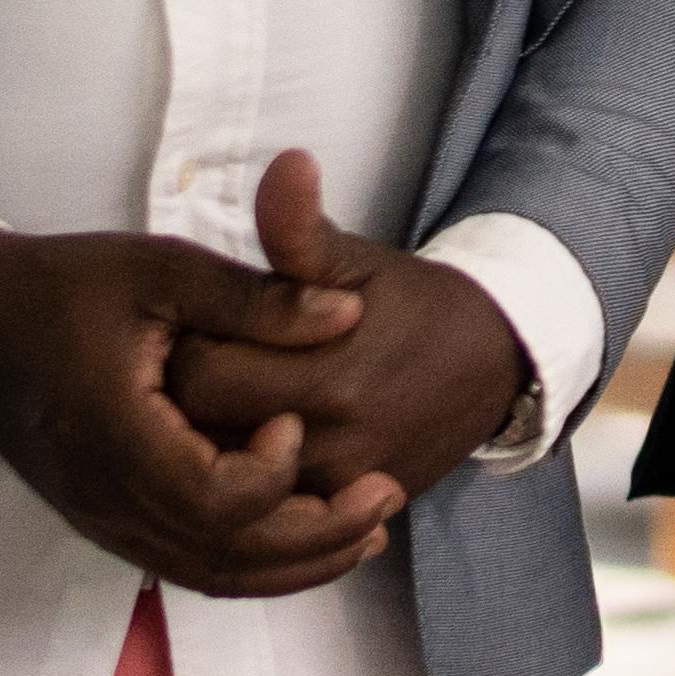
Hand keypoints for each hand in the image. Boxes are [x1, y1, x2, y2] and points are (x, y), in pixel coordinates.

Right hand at [0, 222, 401, 600]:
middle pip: (221, 555)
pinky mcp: (106, 522)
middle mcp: (102, 495)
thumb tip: (350, 314)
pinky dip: (254, 564)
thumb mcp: (163, 268)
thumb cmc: (68, 286)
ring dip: (295, 564)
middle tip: (385, 498)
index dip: (268, 477)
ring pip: (209, 575)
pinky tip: (307, 536)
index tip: (293, 420)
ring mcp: (100, 518)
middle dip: (315, 538)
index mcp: (111, 432)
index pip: (207, 500)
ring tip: (369, 531)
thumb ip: (255, 298)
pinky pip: (187, 566)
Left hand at [159, 152, 550, 509]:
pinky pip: (261, 512)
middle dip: (184, 401)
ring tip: (216, 405)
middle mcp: (330, 440)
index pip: (199, 374)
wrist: (494, 363)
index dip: (180, 348)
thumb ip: (301, 227)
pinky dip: (239, 485)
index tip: (193, 326)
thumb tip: (286, 162)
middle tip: (196, 366)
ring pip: (223, 483)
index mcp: (327, 372)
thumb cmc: (412, 305)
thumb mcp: (355, 259)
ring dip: (207, 446)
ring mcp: (335, 485)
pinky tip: (241, 446)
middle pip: (200, 435)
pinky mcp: (341, 510)